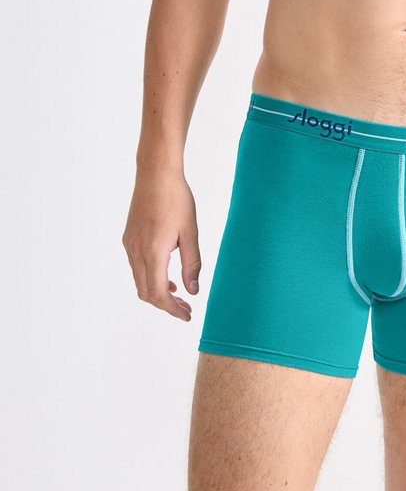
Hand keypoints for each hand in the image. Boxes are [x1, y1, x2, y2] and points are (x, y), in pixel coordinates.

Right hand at [122, 169, 200, 320]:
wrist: (156, 174)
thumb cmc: (177, 199)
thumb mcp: (190, 232)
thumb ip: (192, 264)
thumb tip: (193, 291)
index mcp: (153, 252)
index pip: (158, 293)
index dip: (172, 309)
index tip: (187, 315)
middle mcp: (136, 251)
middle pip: (146, 292)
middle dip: (165, 305)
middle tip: (186, 308)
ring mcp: (129, 245)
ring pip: (139, 281)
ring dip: (157, 292)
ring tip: (178, 294)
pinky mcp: (128, 238)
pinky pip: (136, 267)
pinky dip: (150, 277)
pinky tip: (166, 274)